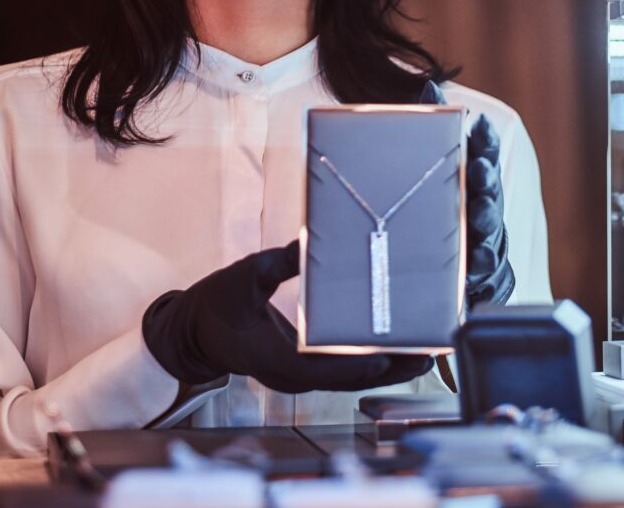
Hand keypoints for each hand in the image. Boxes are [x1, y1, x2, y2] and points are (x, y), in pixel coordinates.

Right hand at [142, 243, 431, 392]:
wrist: (193, 333)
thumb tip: (303, 245)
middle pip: (349, 379)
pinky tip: (397, 352)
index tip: (386, 356)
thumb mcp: (243, 277)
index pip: (323, 369)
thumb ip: (275, 264)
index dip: (356, 364)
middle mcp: (292, 377)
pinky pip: (343, 371)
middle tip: (429, 355)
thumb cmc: (215, 305)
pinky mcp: (305, 370)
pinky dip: (370, 362)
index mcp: (275, 359)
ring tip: (426, 355)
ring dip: (388, 368)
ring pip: (351, 378)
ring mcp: (300, 377)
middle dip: (391, 369)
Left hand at [420, 81, 515, 306]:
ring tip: (479, 211)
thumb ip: (435, 128)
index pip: (482, 156)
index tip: (479, 124)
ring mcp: (484, 240)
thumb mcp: (434, 170)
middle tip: (479, 169)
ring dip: (485, 218)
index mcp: (473, 181)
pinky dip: (480, 265)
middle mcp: (483, 207)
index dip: (483, 141)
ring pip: (489, 228)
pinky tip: (475, 263)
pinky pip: (483, 269)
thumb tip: (430, 84)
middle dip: (486, 179)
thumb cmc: (443, 209)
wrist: (451, 269)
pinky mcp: (479, 273)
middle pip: (489, 191)